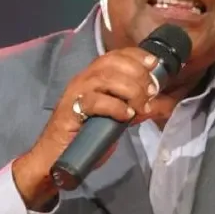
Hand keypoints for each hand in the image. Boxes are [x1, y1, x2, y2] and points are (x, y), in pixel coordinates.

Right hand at [12, 47, 160, 207]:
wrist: (56, 158)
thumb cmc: (85, 137)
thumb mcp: (116, 119)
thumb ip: (133, 108)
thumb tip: (158, 103)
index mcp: (93, 77)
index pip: (114, 55)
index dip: (135, 56)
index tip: (154, 63)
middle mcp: (83, 79)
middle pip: (111, 62)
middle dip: (137, 73)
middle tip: (151, 91)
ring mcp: (75, 93)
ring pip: (105, 78)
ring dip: (130, 89)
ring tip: (142, 105)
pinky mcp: (70, 110)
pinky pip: (95, 101)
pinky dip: (115, 107)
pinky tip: (126, 115)